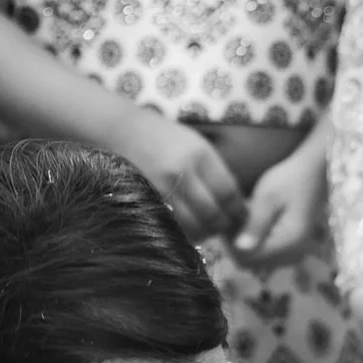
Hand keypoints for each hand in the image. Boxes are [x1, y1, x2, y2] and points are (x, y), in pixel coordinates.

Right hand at [110, 108, 246, 242]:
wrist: (121, 130)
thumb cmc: (164, 137)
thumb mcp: (195, 144)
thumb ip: (215, 172)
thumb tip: (237, 204)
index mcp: (199, 154)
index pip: (228, 192)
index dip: (238, 211)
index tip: (241, 217)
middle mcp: (182, 170)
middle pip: (213, 212)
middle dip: (223, 225)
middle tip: (226, 228)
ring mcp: (161, 187)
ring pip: (193, 224)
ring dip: (205, 232)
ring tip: (208, 230)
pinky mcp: (145, 199)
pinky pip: (172, 225)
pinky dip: (184, 232)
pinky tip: (188, 228)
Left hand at [232, 142, 325, 270]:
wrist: (314, 174)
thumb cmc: (290, 180)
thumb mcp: (268, 198)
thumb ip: (255, 224)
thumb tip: (239, 248)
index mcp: (289, 243)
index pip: (248, 257)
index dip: (230, 242)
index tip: (226, 219)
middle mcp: (293, 255)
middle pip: (250, 263)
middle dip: (236, 244)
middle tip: (232, 217)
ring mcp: (292, 255)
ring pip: (255, 261)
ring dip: (244, 243)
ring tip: (243, 218)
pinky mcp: (290, 251)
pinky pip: (264, 256)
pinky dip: (254, 243)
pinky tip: (253, 224)